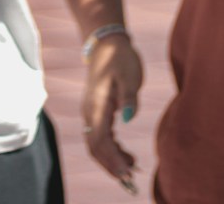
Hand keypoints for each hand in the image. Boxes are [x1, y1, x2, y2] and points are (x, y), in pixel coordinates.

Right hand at [80, 30, 142, 192]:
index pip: (100, 140)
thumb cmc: (120, 58)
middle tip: (130, 179)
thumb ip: (129, 98)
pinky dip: (111, 149)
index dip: (111, 159)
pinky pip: (99, 136)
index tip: (126, 172)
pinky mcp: (96, 111)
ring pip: (96, 144)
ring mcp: (91, 112)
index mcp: (97, 105)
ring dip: (111, 159)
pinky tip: (125, 154)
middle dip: (110, 165)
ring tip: (133, 167)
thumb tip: (128, 118)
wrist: (106, 43)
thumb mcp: (130, 75)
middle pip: (94, 147)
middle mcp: (90, 111)